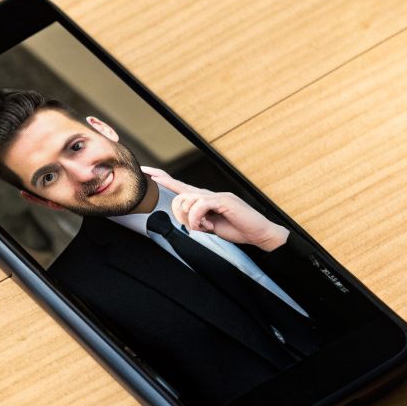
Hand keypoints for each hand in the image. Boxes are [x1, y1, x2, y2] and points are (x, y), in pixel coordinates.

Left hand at [142, 167, 288, 251]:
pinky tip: (209, 226)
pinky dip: (199, 220)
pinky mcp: (223, 200)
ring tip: (207, 228)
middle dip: (181, 214)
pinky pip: (199, 206)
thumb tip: (188, 221)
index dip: (162, 177)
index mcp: (204, 199)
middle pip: (179, 194)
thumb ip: (197, 220)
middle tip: (198, 228)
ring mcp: (216, 195)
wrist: (260, 234)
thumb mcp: (211, 226)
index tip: (146, 171)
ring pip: (187, 200)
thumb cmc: (237, 229)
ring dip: (192, 220)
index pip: (179, 184)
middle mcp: (209, 193)